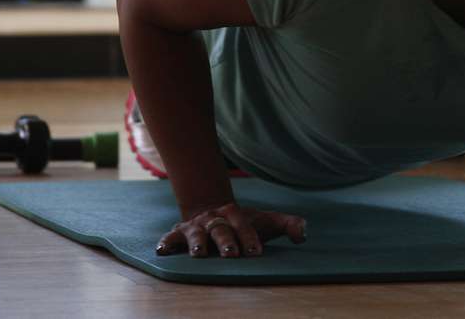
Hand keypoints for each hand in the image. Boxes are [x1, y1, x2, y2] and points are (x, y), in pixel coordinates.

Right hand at [155, 202, 306, 257]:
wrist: (212, 210)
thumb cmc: (245, 223)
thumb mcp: (267, 221)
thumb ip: (289, 224)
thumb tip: (303, 235)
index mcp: (236, 215)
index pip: (244, 225)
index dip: (250, 238)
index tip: (256, 253)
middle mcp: (215, 219)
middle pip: (221, 229)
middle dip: (226, 241)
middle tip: (232, 255)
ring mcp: (196, 226)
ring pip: (196, 233)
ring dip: (197, 243)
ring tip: (200, 254)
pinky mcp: (178, 234)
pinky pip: (170, 238)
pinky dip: (165, 243)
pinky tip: (161, 250)